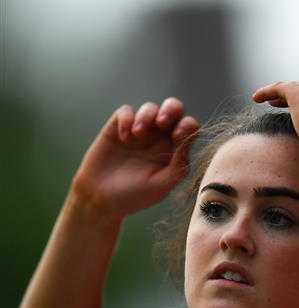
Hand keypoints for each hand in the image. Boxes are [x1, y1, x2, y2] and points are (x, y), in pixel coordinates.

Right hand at [72, 98, 198, 218]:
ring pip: (150, 108)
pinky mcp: (118, 127)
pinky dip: (126, 120)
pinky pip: (126, 112)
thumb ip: (178, 165)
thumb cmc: (135, 195)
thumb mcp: (161, 185)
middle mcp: (159, 138)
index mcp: (174, 150)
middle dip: (171, 109)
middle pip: (173, 110)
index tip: (177, 134)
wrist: (101, 199)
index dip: (187, 125)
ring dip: (147, 115)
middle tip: (162, 122)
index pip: (188, 128)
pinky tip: (123, 137)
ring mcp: (139, 131)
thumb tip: (188, 140)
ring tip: (138, 133)